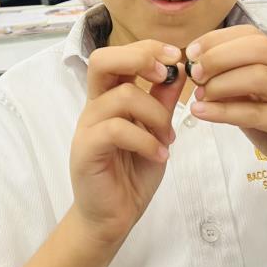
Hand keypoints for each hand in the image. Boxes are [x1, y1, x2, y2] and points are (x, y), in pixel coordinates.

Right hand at [70, 40, 183, 246]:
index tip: (178, 56)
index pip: (119, 55)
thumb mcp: (157, 131)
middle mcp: (95, 104)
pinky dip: (146, 140)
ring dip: (156, 114)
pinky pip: (117, 130)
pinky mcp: (85, 148)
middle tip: (164, 74)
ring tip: (168, 139)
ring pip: (122, 95)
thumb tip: (180, 68)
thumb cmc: (133, 172)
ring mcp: (87, 125)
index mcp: (110, 95)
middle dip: (139, 57)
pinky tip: (160, 154)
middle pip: (102, 59)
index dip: (148, 48)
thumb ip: (163, 101)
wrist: (112, 217)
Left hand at [186, 26, 266, 197]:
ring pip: (259, 76)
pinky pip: (258, 113)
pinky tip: (202, 112)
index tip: (191, 51)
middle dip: (219, 55)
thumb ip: (231, 86)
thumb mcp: (253, 102)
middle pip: (257, 48)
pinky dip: (225, 111)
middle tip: (194, 72)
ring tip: (200, 95)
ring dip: (222, 83)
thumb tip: (196, 73)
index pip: (250, 35)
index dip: (218, 38)